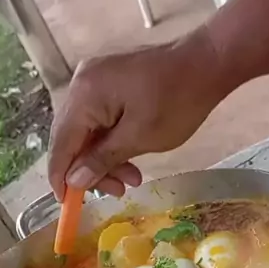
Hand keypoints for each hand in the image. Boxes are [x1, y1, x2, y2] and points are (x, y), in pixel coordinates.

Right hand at [48, 29, 221, 200]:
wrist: (208, 62)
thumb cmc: (177, 101)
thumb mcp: (139, 138)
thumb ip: (102, 160)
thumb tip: (73, 181)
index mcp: (84, 94)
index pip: (61, 143)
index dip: (60, 177)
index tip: (66, 205)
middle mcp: (81, 83)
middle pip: (72, 138)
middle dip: (91, 170)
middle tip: (118, 192)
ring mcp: (95, 79)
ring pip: (88, 131)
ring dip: (105, 159)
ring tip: (133, 179)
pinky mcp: (110, 82)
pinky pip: (100, 119)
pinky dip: (112, 142)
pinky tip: (130, 160)